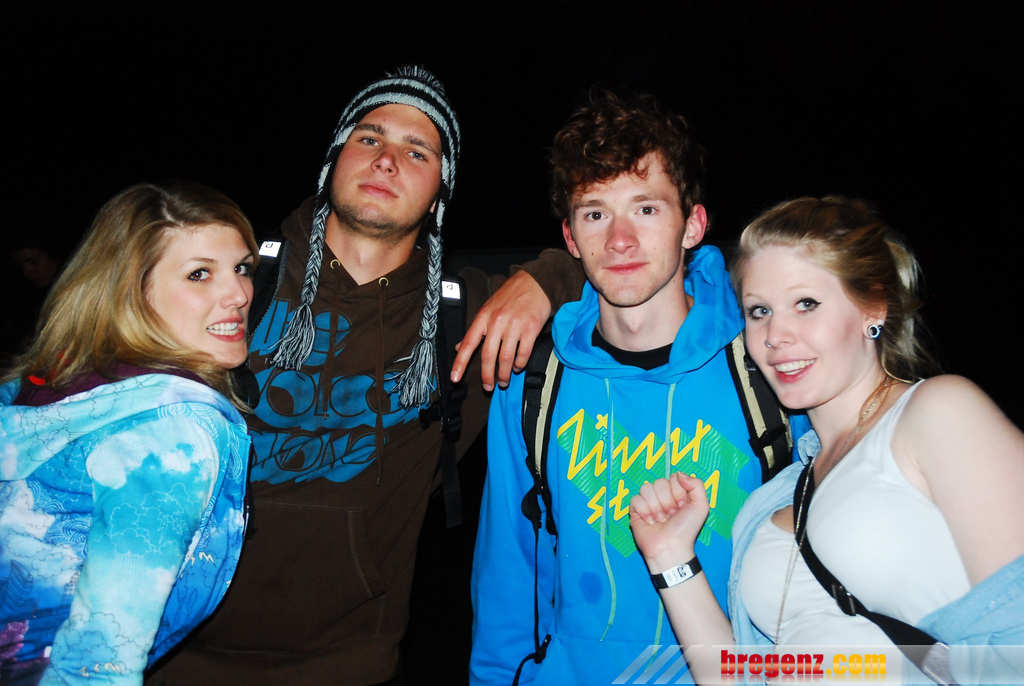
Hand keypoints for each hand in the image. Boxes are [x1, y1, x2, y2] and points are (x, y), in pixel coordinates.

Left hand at [450, 270, 550, 390]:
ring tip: (504, 381)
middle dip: (487, 376)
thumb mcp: (488, 308)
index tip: (455, 378)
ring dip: (504, 374)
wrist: (536, 282)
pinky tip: (518, 367)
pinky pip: (523, 353)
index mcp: (483, 317)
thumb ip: (475, 330)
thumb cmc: (510, 296)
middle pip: (488, 355)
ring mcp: (515, 325)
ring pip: (506, 358)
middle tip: (488, 387)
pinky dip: (520, 364)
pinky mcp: (531, 328)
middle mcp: (497, 321)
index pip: (469, 343)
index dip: (460, 362)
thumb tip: (459, 347)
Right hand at [629, 473, 709, 571]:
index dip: (677, 492)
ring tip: (660, 520)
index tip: (681, 507)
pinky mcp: (635, 510)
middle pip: (659, 482)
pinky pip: (635, 499)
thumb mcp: (701, 506)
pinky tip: (650, 522)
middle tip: (671, 515)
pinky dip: (644, 511)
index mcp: (677, 493)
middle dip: (666, 501)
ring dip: (655, 507)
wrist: (671, 548)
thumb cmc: (686, 529)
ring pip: (646, 488)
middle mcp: (662, 496)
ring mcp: (648, 502)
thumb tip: (678, 473)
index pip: (673, 478)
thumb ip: (697, 484)